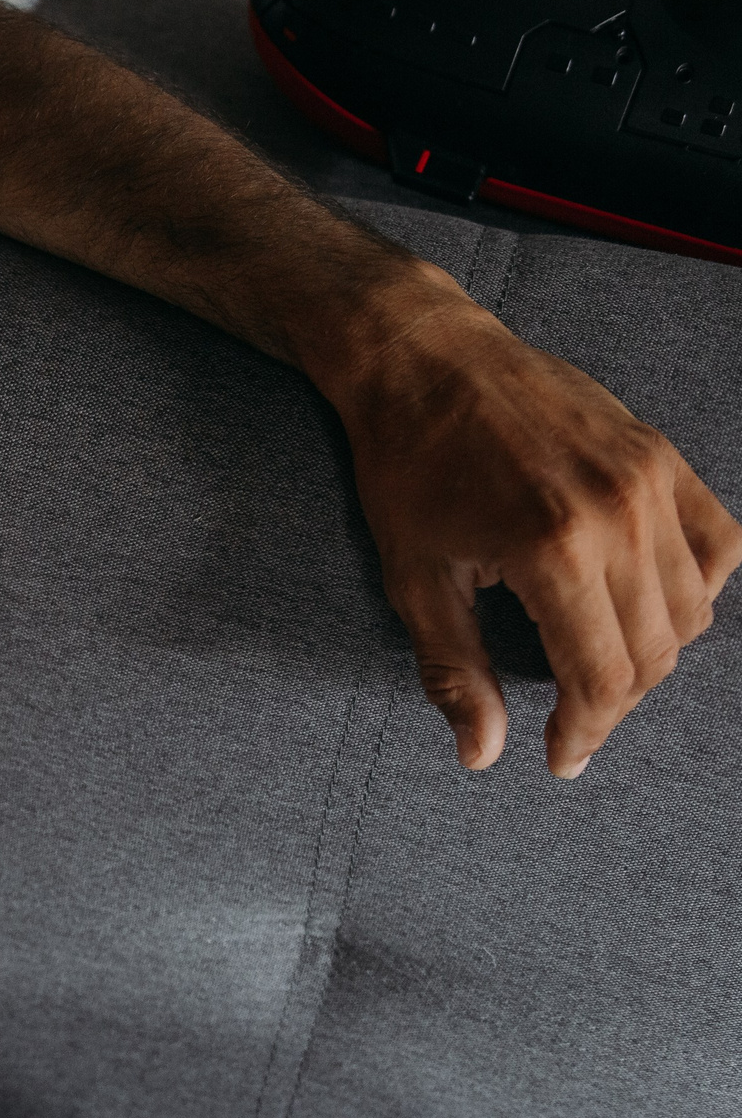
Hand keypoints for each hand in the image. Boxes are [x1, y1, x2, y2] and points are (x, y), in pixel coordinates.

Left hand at [338, 289, 741, 777]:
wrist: (426, 362)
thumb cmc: (406, 469)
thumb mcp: (411, 578)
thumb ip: (453, 669)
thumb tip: (481, 754)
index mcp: (554, 550)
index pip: (602, 677)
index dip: (585, 732)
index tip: (560, 756)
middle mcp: (619, 515)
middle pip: (655, 653)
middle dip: (614, 702)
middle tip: (573, 719)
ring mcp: (651, 480)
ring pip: (693, 608)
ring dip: (654, 652)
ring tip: (598, 664)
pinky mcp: (663, 456)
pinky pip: (716, 545)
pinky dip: (693, 590)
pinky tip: (642, 605)